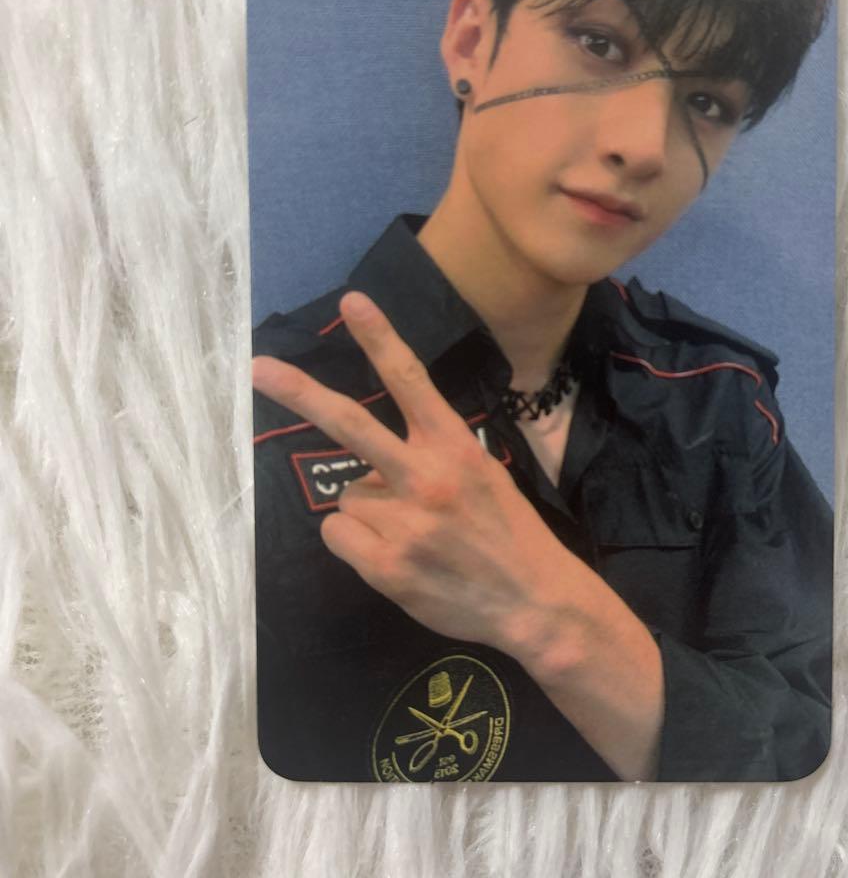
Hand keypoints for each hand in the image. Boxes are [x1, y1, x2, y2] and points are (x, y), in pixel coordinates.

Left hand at [252, 291, 580, 654]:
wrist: (534, 601)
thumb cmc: (507, 531)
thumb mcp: (482, 474)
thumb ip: (430, 457)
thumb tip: (370, 464)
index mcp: (454, 447)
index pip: (411, 381)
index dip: (380, 339)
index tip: (351, 302)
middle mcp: (426, 477)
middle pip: (350, 425)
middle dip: (301, 392)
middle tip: (258, 367)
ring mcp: (404, 524)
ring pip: (345, 497)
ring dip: (365, 511)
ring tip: (410, 533)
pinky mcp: (386, 566)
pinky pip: (338, 535)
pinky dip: (357, 544)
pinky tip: (395, 557)